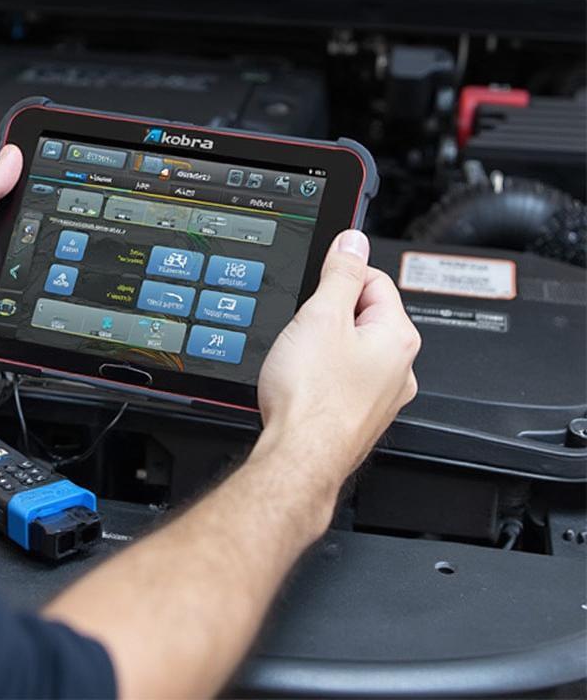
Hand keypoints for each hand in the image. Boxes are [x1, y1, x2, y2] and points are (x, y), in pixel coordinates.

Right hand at [257, 229, 419, 483]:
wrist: (299, 458)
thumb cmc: (312, 398)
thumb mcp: (321, 316)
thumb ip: (340, 273)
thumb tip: (353, 241)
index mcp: (398, 338)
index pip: (374, 280)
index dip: (338, 276)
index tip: (316, 284)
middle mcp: (399, 369)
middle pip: (361, 314)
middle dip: (328, 314)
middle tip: (303, 328)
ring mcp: (380, 396)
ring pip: (350, 348)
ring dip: (323, 345)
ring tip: (300, 358)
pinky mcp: (358, 415)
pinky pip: (341, 377)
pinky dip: (321, 374)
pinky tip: (302, 383)